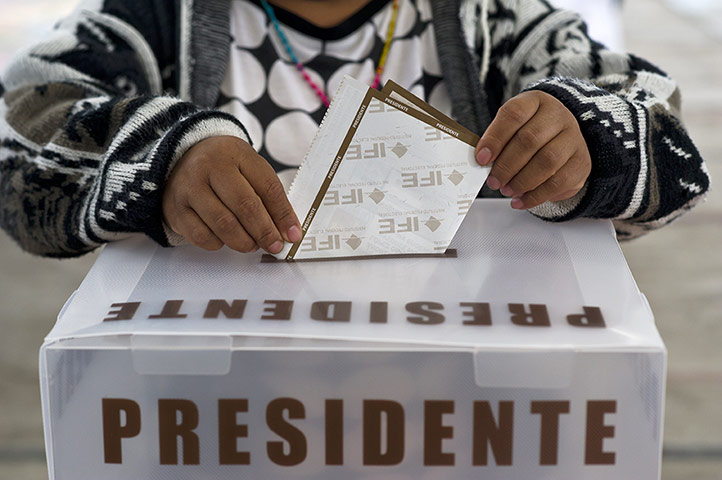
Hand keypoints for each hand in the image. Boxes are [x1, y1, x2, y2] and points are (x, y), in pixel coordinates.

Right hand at [162, 136, 301, 252]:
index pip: (267, 186)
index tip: (293, 235)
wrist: (181, 159)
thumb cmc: (223, 167)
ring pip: (223, 224)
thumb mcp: (250, 169)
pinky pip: (201, 236)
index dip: (283, 214)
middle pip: (244, 206)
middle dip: (264, 232)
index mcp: (235, 153)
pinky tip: (225, 240)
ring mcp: (188, 188)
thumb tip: (289, 231)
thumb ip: (270, 197)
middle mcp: (208, 167)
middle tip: (274, 245)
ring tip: (253, 244)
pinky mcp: (175, 209)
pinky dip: (218, 244)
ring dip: (243, 241)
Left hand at [475, 91, 590, 208]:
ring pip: (547, 162)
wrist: (563, 138)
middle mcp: (558, 116)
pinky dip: (535, 196)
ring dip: (521, 181)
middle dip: (506, 165)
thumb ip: (497, 141)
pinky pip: (558, 183)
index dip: (495, 138)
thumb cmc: (530, 132)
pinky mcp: (581, 163)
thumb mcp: (512, 127)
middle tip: (493, 181)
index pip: (514, 114)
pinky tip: (520, 200)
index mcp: (536, 101)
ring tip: (506, 190)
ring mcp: (574, 139)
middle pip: (530, 140)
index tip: (482, 158)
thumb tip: (482, 160)